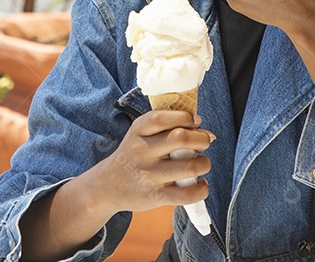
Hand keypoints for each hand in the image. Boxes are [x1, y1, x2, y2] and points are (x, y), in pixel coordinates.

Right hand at [94, 110, 212, 213]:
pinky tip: (200, 184)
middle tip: (203, 143)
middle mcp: (143, 151)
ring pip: (190, 166)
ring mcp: (149, 175)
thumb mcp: (141, 133)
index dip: (186, 117)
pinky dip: (201, 189)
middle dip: (202, 139)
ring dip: (205, 163)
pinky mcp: (156, 196)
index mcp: (139, 130)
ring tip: (202, 163)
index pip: (164, 118)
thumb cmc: (133, 155)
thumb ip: (169, 126)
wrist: (107, 186)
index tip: (195, 121)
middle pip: (181, 138)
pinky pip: (187, 194)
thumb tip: (206, 131)